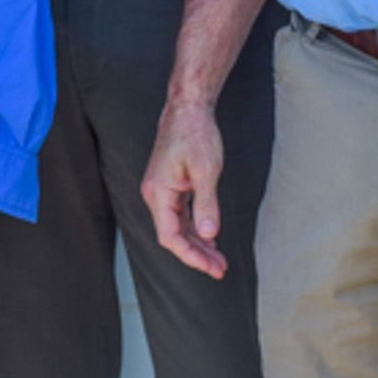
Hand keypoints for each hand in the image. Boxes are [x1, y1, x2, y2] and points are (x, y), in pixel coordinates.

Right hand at [141, 99, 228, 278]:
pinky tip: (210, 239)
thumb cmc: (195, 133)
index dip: (190, 256)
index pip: (169, 236)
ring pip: (178, 227)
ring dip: (197, 244)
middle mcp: (156, 194)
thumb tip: (209, 235)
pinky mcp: (171, 186)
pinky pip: (181, 215)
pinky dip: (195, 229)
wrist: (188, 108)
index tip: (211, 267)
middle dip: (197, 255)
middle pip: (173, 235)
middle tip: (220, 269)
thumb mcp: (206, 170)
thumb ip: (206, 204)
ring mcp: (162, 191)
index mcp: (158, 192)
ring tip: (219, 260)